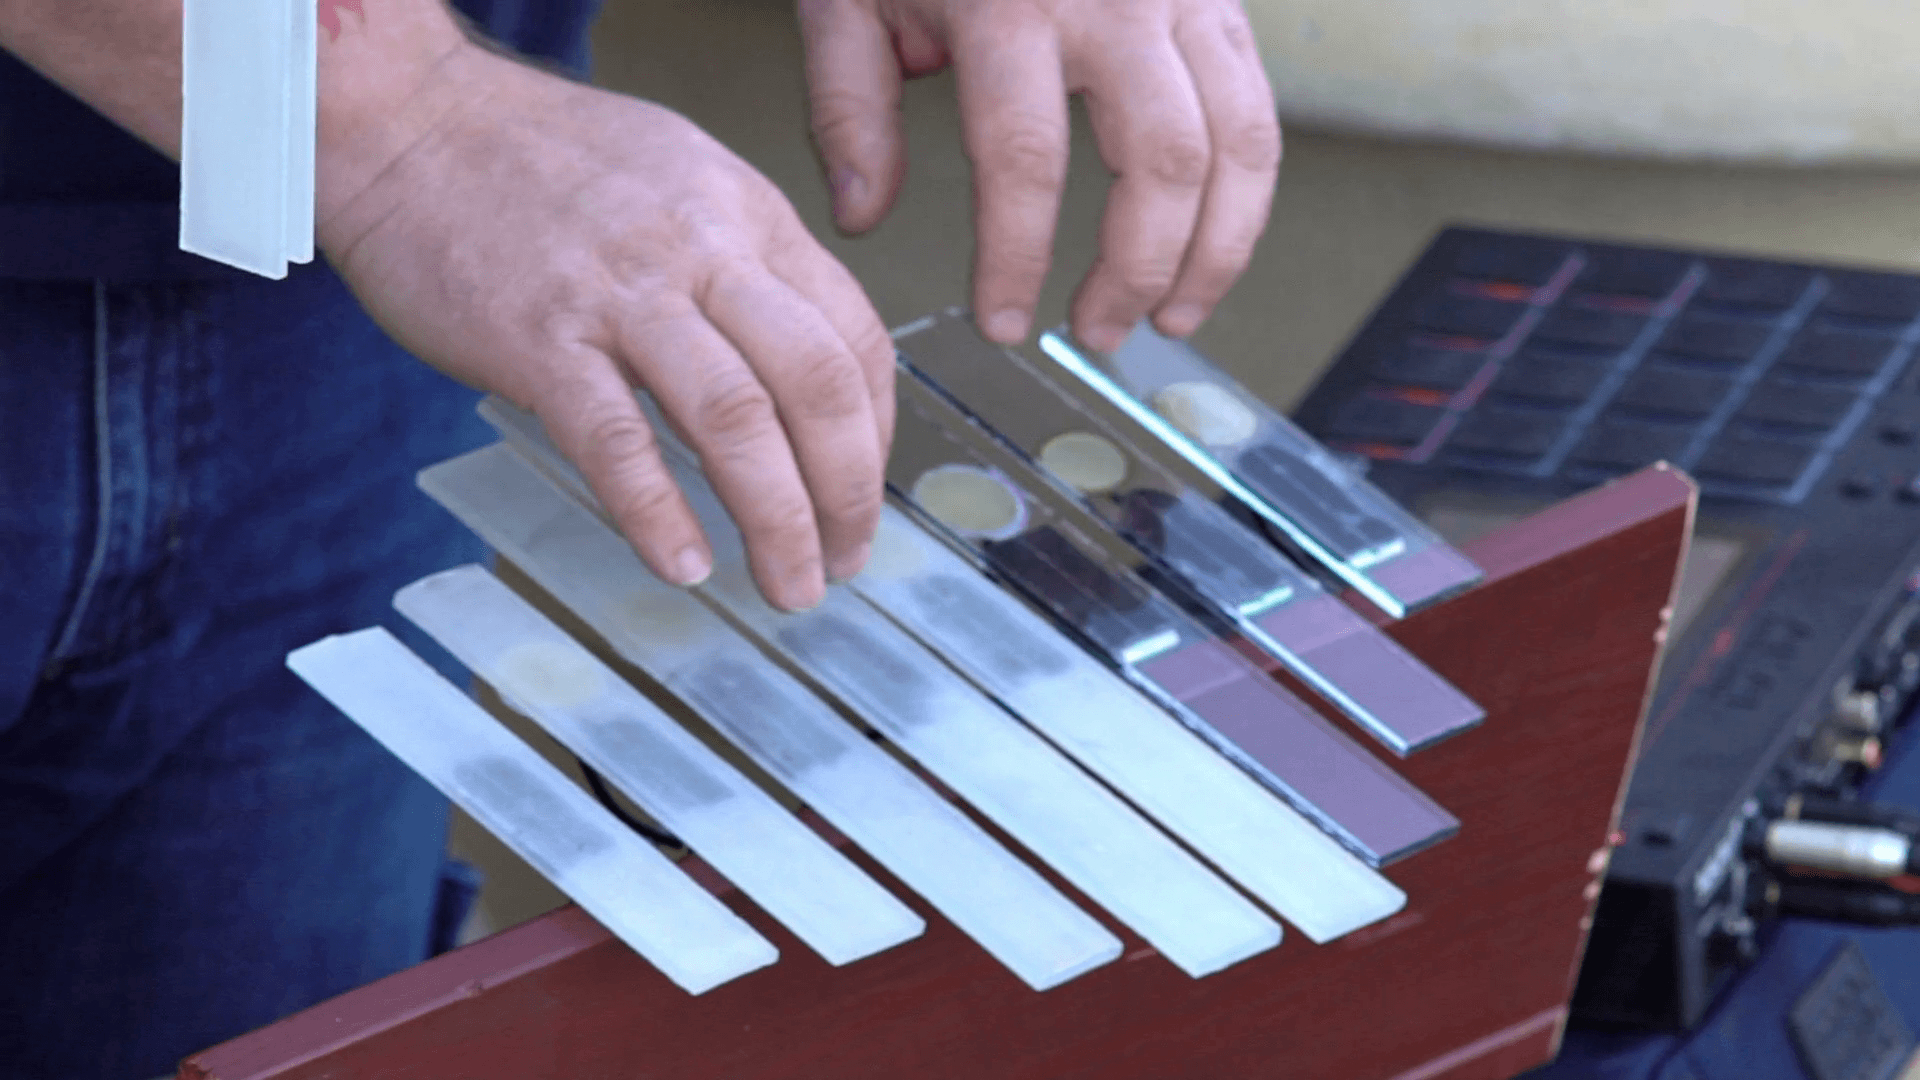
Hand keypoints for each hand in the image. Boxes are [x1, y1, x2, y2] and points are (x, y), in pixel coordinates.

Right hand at [319, 45, 893, 611]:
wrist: (409, 122)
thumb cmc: (538, 160)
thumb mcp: (684, 178)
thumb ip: (748, 264)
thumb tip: (800, 367)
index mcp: (748, 214)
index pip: (855, 338)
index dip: (875, 435)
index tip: (860, 492)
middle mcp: (701, 249)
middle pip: (816, 386)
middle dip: (846, 492)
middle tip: (844, 559)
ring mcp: (621, 294)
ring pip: (736, 422)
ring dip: (777, 521)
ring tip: (787, 584)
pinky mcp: (538, 339)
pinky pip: (617, 442)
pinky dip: (657, 514)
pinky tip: (684, 564)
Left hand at [798, 0, 1281, 352]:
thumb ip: (850, 105)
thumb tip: (862, 214)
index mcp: (1010, 1)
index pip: (1025, 161)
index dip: (1018, 260)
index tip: (1003, 321)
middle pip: (1161, 163)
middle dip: (1136, 271)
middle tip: (1096, 333)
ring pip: (1239, 144)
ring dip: (1214, 251)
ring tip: (1170, 315)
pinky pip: (1258, 110)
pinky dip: (1244, 196)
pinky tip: (1206, 246)